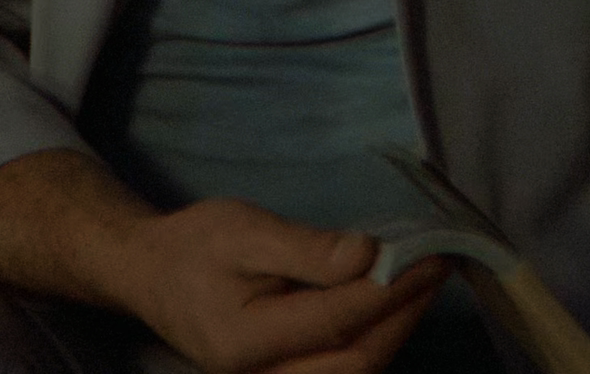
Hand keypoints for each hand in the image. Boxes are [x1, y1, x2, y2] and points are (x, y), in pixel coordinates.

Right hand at [117, 196, 449, 373]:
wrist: (153, 277)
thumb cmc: (195, 247)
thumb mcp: (244, 229)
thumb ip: (306, 248)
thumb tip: (367, 256)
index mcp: (244, 341)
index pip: (335, 321)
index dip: (390, 291)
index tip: (428, 254)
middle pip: (353, 364)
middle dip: (403, 317)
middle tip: (436, 269)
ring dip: (395, 331)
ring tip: (422, 283)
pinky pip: (342, 371)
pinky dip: (375, 340)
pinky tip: (393, 305)